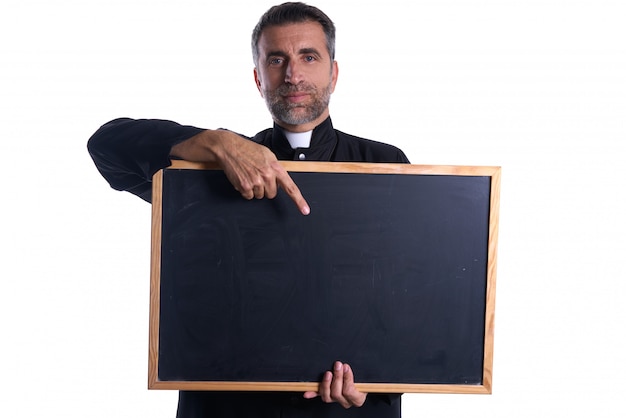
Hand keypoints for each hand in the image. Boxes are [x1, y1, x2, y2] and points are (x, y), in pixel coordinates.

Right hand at [171, 129, 309, 214]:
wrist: (229, 147)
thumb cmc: (248, 150)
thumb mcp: (267, 155)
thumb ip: (275, 168)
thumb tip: (280, 181)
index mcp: (276, 167)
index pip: (290, 187)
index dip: (299, 200)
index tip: (305, 210)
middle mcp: (267, 175)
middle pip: (272, 194)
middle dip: (266, 188)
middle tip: (258, 175)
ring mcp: (256, 182)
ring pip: (260, 196)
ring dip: (255, 188)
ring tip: (249, 174)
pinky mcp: (245, 186)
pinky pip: (249, 196)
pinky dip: (245, 190)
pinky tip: (243, 178)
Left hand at [303, 361, 366, 408]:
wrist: (360, 384)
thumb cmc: (363, 379)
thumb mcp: (364, 376)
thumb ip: (356, 373)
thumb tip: (345, 366)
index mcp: (357, 398)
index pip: (349, 391)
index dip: (347, 378)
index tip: (346, 367)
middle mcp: (346, 401)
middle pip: (337, 394)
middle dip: (337, 377)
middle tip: (338, 365)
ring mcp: (335, 400)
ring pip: (327, 397)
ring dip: (326, 384)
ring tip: (328, 373)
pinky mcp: (328, 395)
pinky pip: (319, 396)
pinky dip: (312, 393)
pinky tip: (307, 393)